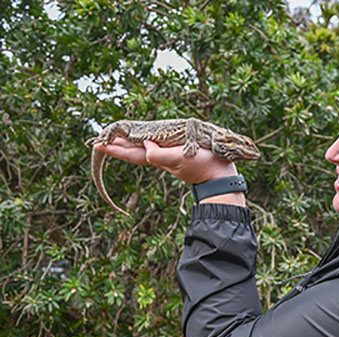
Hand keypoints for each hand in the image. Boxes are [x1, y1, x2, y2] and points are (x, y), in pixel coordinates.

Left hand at [93, 138, 237, 183]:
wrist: (220, 176)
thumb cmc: (200, 167)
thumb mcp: (178, 160)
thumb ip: (158, 154)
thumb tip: (144, 144)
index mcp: (158, 158)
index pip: (130, 154)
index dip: (114, 149)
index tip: (97, 145)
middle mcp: (160, 156)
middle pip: (133, 150)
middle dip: (118, 145)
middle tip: (101, 138)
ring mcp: (170, 155)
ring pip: (143, 147)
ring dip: (130, 142)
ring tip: (118, 136)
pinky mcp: (180, 151)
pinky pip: (157, 144)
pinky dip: (147, 139)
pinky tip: (146, 137)